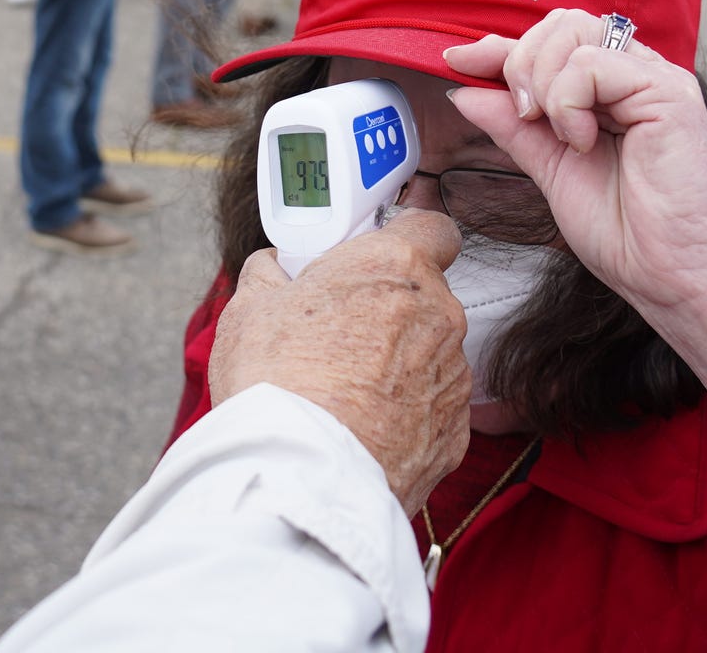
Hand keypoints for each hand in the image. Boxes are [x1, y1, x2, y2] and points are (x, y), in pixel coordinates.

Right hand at [211, 209, 469, 513]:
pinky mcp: (456, 432)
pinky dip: (407, 414)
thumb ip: (272, 274)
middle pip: (426, 296)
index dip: (405, 239)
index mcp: (396, 267)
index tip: (374, 258)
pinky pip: (434, 409)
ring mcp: (453, 375)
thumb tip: (274, 268)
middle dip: (390, 308)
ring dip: (399, 364)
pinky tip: (363, 428)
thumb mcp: (250, 307)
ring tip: (344, 391)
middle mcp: (439, 314)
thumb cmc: (275, 381)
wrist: (302, 479)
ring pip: (430, 354)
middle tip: (339, 331)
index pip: (432, 228)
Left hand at [441, 9, 706, 323]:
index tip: (456, 61)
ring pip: (573, 34)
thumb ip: (514, 125)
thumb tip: (464, 90)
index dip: (500, 47)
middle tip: (525, 117)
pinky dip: (568, 103)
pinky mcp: (669, 92)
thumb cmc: (625, 232)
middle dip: (521, 63)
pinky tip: (584, 142)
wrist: (668, 274)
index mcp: (613, 89)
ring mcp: (656, 79)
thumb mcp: (550, 168)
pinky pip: (591, 65)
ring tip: (561, 136)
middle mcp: (637, 74)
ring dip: (543, 84)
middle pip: (562, 24)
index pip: (551, 42)